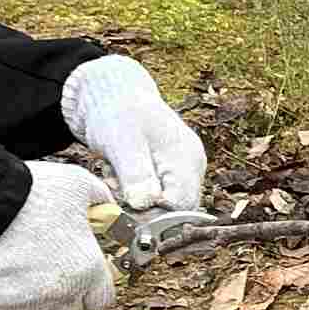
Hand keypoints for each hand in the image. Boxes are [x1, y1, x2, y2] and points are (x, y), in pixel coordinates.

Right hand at [0, 160, 120, 309]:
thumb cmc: (35, 193)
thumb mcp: (80, 185)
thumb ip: (98, 199)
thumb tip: (106, 206)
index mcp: (88, 270)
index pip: (101, 300)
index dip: (94, 288)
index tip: (84, 276)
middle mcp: (61, 292)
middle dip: (62, 298)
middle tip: (51, 274)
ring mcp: (27, 301)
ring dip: (31, 306)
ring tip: (24, 283)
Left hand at [61, 55, 206, 210]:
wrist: (115, 96)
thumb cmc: (117, 113)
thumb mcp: (121, 142)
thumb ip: (135, 174)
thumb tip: (145, 205)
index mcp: (187, 158)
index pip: (181, 206)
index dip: (153, 213)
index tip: (124, 200)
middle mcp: (193, 166)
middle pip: (176, 209)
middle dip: (142, 206)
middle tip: (115, 183)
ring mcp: (185, 170)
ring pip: (164, 205)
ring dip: (136, 200)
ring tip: (116, 175)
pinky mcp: (172, 173)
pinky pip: (158, 196)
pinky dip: (136, 193)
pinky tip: (123, 176)